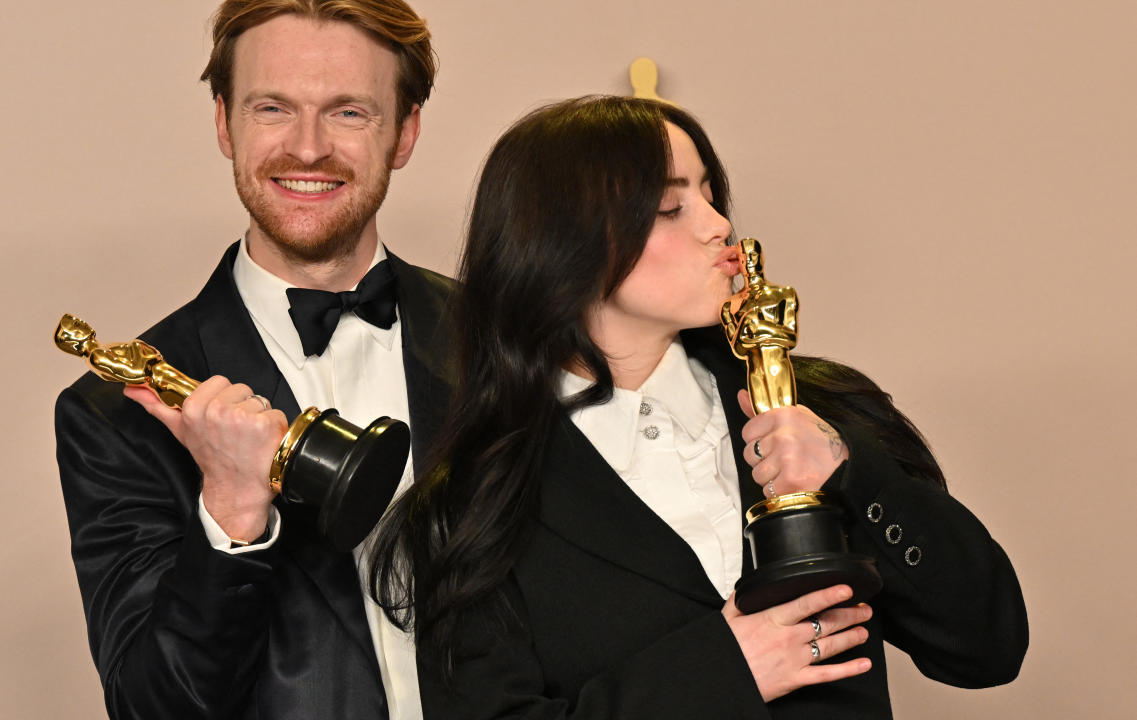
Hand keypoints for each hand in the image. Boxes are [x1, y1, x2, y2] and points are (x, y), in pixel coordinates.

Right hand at [125, 376, 287, 540]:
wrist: (237, 487)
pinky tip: (263, 442)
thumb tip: (133, 390)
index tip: (220, 417)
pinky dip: (273, 426)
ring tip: (248, 437)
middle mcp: (217, 411)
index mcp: (194, 408)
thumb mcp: (181, 430)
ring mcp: (242, 418)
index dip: (223, 398)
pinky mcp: (264, 424)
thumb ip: (157, 406)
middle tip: (235, 429)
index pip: (219, 381)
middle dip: (241, 405)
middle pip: (240, 388)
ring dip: (258, 416)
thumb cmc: (213, 458)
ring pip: (259, 400)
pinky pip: (275, 413)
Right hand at [722, 585, 871, 701]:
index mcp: (773, 620)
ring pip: (830, 646)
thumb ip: (739, 600)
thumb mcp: (728, 618)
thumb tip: (746, 589)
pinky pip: (827, 674)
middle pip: (826, 623)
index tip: (845, 589)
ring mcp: (795, 659)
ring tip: (863, 630)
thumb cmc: (726, 650)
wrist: (723, 679)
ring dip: (851, 637)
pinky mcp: (797, 679)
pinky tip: (862, 664)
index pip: (806, 604)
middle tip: (863, 609)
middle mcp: (789, 638)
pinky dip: (848, 670)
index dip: (828, 595)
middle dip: (848, 615)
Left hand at [737, 390, 847, 497]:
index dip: (759, 440)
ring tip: (791, 470)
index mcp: (783, 416)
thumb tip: (740, 395)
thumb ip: (762, 410)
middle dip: (764, 460)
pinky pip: (768, 491)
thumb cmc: (820, 442)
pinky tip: (794, 482)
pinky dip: (779, 491)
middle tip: (785, 458)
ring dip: (771, 477)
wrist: (847, 466)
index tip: (773, 443)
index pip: (747, 432)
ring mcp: (786, 459)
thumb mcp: (796, 417)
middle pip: (750, 455)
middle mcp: (783, 436)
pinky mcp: (790, 481)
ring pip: (757, 475)